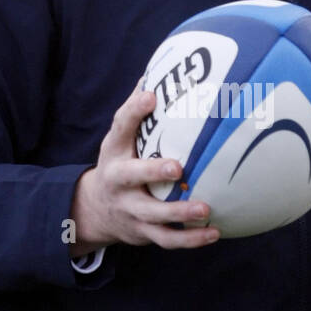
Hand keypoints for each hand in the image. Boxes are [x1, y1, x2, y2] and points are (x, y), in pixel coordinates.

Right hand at [69, 82, 219, 252]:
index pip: (119, 127)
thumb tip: (159, 71)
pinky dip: (191, 239)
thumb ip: (137, 111)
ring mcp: (130, 210)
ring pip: (152, 215)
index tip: (150, 95)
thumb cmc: (120, 163)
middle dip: (152, 173)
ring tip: (206, 208)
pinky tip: (214, 232)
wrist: (95, 210)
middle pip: (131, 177)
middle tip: (178, 167)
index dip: (133, 111)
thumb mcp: (120, 138)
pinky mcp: (143, 232)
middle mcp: (118, 181)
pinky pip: (167, 239)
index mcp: (115, 152)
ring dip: (179, 213)